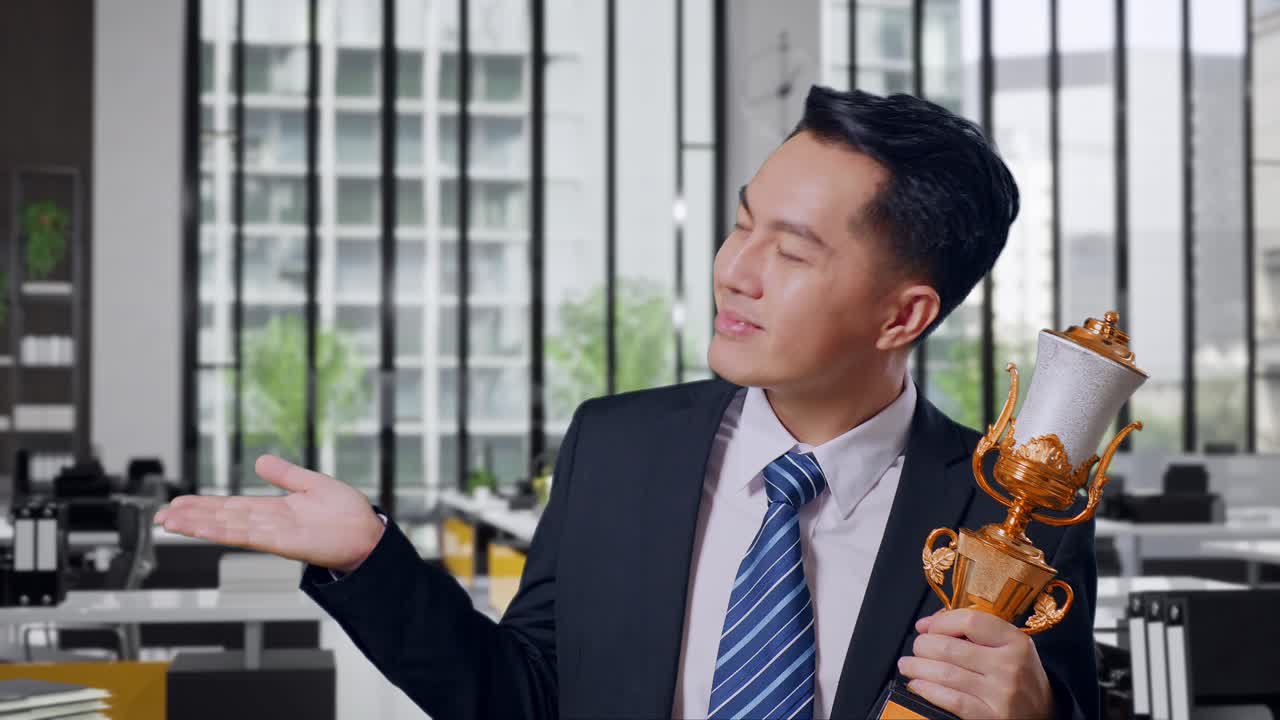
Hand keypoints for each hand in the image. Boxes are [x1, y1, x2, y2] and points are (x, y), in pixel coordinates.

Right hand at [153, 455, 385, 573]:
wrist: (369, 535)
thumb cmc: (348, 515)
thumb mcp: (312, 484)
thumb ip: (285, 474)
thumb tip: (260, 461)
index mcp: (274, 510)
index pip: (230, 506)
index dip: (203, 505)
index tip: (178, 503)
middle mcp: (269, 523)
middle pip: (221, 518)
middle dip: (190, 516)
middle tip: (159, 515)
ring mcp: (274, 534)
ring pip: (227, 527)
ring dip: (198, 525)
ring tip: (169, 521)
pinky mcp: (285, 543)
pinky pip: (248, 536)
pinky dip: (225, 533)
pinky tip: (205, 529)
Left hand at [897, 609, 1052, 718]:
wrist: (1045, 715)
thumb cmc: (1020, 677)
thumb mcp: (1009, 647)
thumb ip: (974, 631)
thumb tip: (927, 624)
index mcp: (1015, 641)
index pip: (970, 621)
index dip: (941, 622)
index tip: (928, 627)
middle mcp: (1010, 666)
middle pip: (950, 647)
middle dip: (923, 646)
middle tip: (916, 648)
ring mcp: (1001, 694)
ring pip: (946, 673)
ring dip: (918, 668)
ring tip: (907, 665)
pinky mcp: (991, 717)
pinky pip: (952, 700)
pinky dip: (928, 690)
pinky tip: (918, 685)